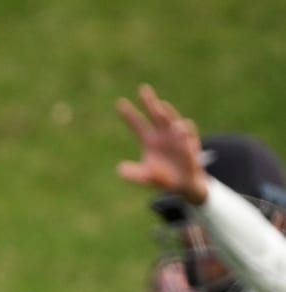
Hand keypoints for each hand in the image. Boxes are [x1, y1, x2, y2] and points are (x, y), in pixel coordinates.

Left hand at [116, 84, 208, 204]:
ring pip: (172, 121)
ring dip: (167, 114)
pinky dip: (185, 132)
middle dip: (149, 102)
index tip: (119, 102)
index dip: (129, 114)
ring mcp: (178, 138)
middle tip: (143, 89)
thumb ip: (134, 173)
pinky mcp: (190, 145)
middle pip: (155, 115)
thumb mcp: (146, 176)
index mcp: (149, 140)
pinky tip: (181, 128)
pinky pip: (188, 136)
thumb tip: (120, 170)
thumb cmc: (163, 178)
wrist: (184, 185)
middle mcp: (163, 134)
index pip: (137, 124)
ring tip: (160, 106)